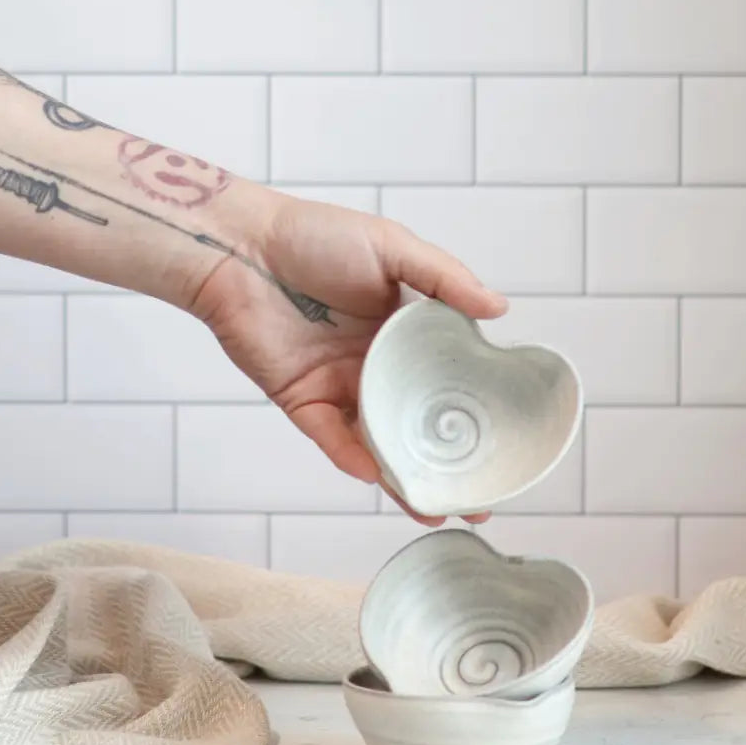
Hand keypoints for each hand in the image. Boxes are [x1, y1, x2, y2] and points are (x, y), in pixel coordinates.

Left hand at [189, 193, 508, 525]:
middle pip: (418, 424)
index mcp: (405, 332)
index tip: (506, 443)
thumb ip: (445, 278)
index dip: (476, 412)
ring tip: (437, 509)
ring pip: (379, 443)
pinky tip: (377, 474)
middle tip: (478, 499)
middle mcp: (377, 365)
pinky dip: (352, 457)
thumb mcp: (392, 246)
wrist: (240, 247)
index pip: (449, 380)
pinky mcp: (303, 401)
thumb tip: (500, 308)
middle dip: (447, 465)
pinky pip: (332, 438)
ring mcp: (341, 387)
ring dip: (404, 478)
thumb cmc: (314, 235)